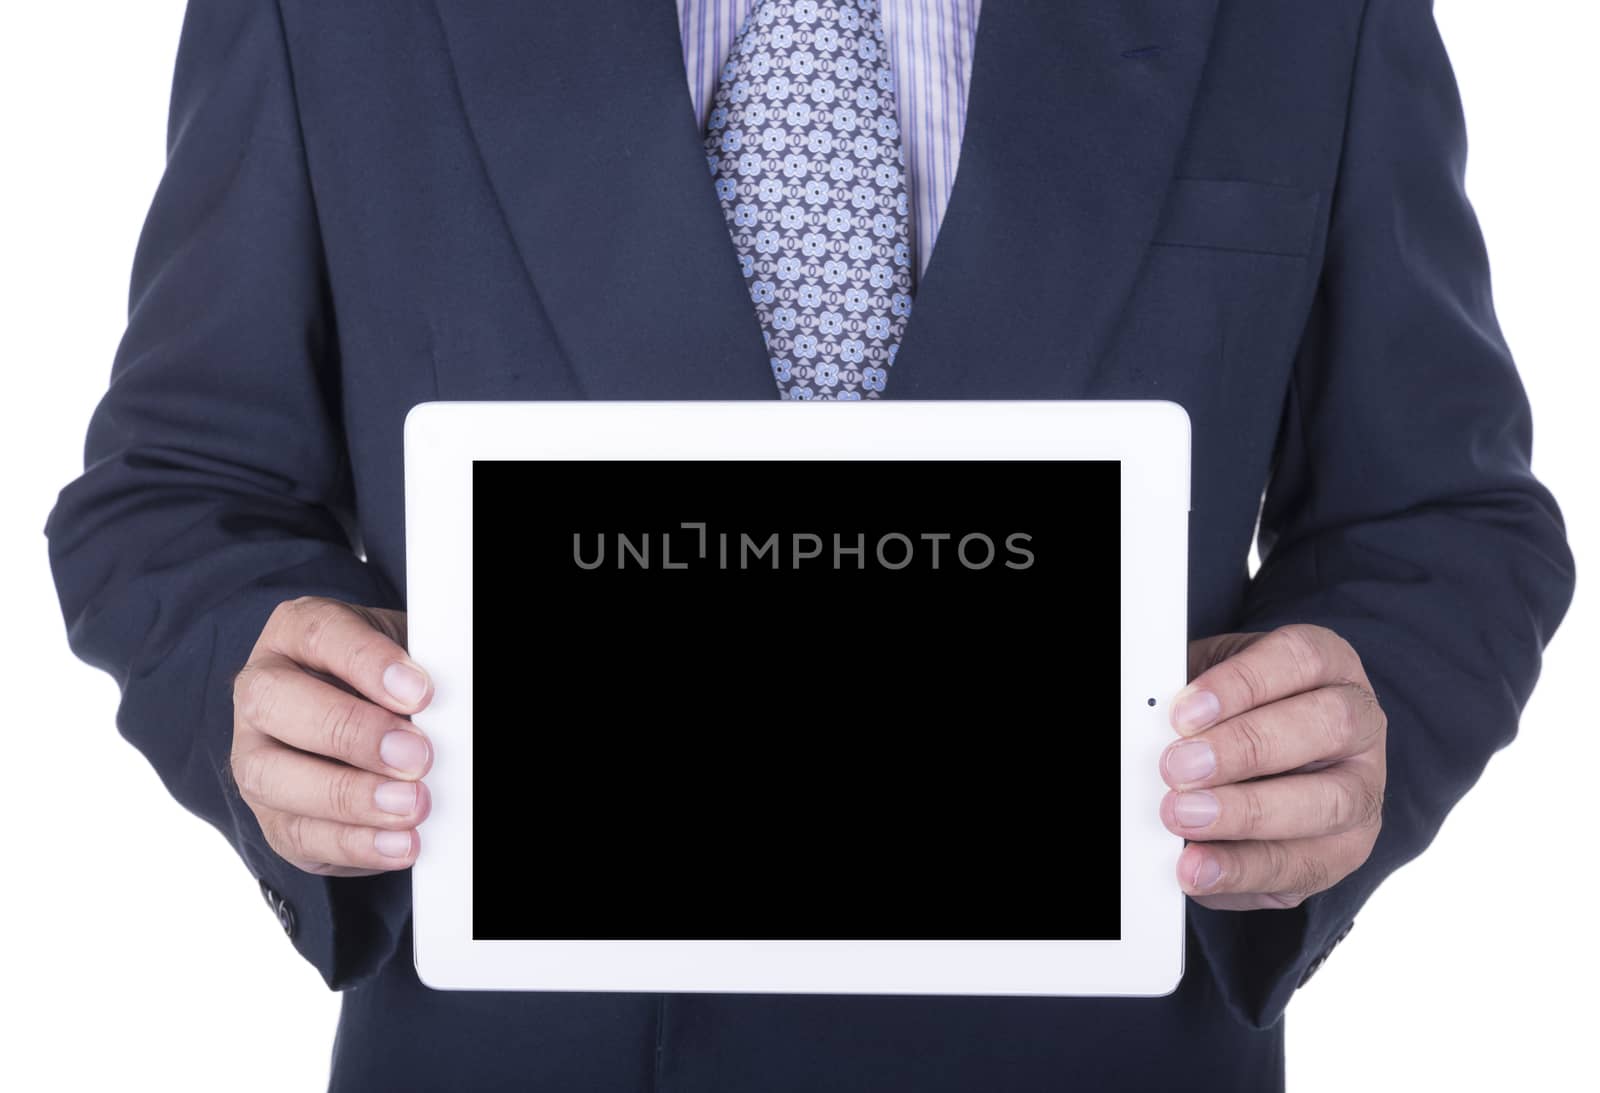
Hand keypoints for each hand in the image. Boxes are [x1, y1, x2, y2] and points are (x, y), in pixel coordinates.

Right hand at [230, 597, 433, 875]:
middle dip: (352, 733)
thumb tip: (450, 707)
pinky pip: (297, 835)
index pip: (320, 635)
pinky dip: (353, 844)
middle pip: (277, 704)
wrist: (359, 726)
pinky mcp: (270, 815)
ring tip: (411, 805)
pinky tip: (400, 843)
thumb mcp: (401, 660)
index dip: (368, 662)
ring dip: (349, 797)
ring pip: (272, 777)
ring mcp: (253, 755)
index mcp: (296, 633)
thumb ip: (415, 676)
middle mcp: (261, 690)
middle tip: (416, 754)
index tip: (420, 692)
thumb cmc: (381, 682)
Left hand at [1159, 623, 1386, 909]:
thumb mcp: (1214, 686)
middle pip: (1328, 726)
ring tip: (1183, 818)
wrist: (1273, 765)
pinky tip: (1198, 867)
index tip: (1183, 713)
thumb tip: (1148, 719)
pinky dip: (1243, 870)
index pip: (1301, 660)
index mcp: (1329, 665)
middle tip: (1178, 768)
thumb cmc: (1240, 713)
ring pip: (1330, 802)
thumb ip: (1192, 700)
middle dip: (1245, 749)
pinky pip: (1305, 866)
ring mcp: (1364, 790)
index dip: (1241, 685)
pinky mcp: (1347, 850)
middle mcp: (1360, 724)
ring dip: (1247, 813)